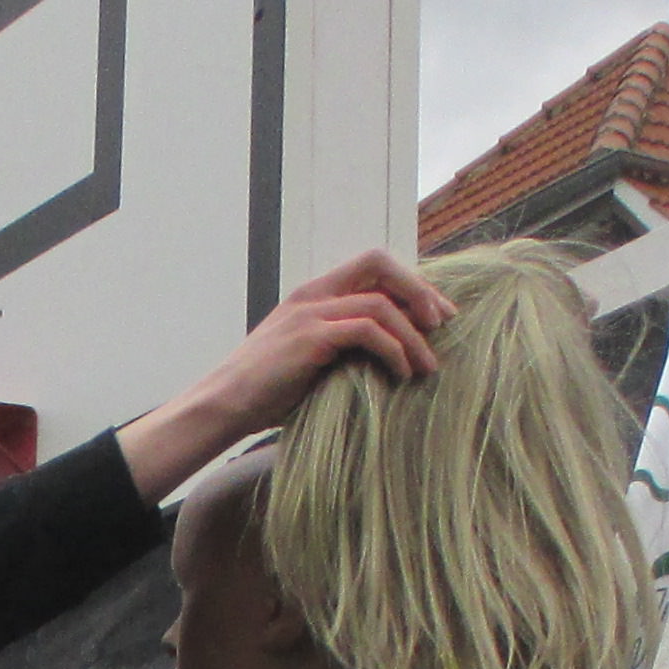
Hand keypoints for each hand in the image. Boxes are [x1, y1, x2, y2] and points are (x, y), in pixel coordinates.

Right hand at [117, 252, 453, 500]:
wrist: (225, 404)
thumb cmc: (267, 390)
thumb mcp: (310, 357)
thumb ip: (343, 343)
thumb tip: (392, 355)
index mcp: (314, 293)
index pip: (373, 264)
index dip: (410, 283)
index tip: (436, 316)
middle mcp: (313, 293)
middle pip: (379, 264)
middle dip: (419, 291)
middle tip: (443, 326)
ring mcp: (310, 312)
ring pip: (380, 303)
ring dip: (413, 335)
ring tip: (428, 366)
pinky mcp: (310, 338)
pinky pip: (367, 330)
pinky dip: (393, 351)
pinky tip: (401, 374)